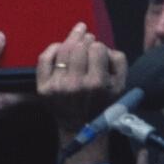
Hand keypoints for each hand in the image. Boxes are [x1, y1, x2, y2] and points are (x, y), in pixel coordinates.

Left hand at [35, 24, 126, 140]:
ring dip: (71, 39)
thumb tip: (104, 46)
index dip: (98, 46)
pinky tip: (60, 46)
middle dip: (85, 40)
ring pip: (62, 50)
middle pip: (79, 47)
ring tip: (77, 36)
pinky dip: (52, 49)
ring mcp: (57, 86)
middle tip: (88, 38)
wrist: (80, 126)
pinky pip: (44, 59)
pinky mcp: (43, 88)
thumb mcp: (120, 85)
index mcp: (97, 83)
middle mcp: (76, 84)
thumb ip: (118, 61)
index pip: (97, 49)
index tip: (98, 50)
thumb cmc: (102, 103)